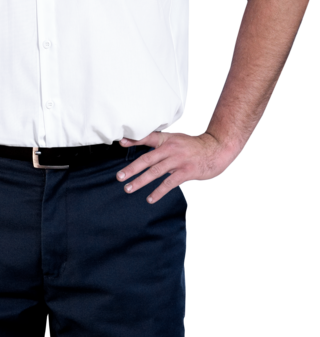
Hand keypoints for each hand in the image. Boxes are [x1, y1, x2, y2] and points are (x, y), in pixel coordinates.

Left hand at [116, 131, 235, 203]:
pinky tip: (150, 198)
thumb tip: (136, 142)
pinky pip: (169, 183)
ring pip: (156, 172)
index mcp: (167, 139)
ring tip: (129, 188)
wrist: (216, 148)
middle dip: (132, 168)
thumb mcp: (175, 138)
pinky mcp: (186, 172)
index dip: (134, 140)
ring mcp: (178, 161)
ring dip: (141, 181)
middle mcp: (170, 149)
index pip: (148, 138)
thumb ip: (157, 141)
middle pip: (147, 159)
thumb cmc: (192, 145)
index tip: (121, 142)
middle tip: (119, 177)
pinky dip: (159, 191)